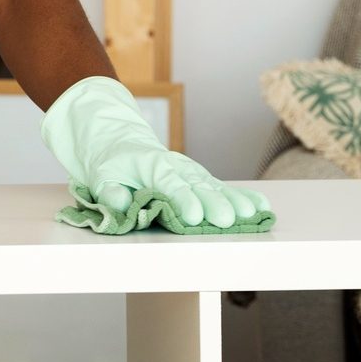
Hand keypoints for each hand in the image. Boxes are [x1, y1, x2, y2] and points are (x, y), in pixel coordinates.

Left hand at [41, 75, 271, 228]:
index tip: (193, 216)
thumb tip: (120, 201)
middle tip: (228, 220)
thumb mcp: (101, 175)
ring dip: (233, 200)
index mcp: (151, 165)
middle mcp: (176, 167)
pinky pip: (221, 187)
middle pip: (198, 185)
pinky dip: (241, 196)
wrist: (121, 142)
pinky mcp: (200, 179)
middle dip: (214, 202)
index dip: (182, 199)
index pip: (169, 183)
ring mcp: (191, 172)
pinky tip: (259, 207)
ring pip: (214, 185)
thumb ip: (111, 191)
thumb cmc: (112, 164)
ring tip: (251, 214)